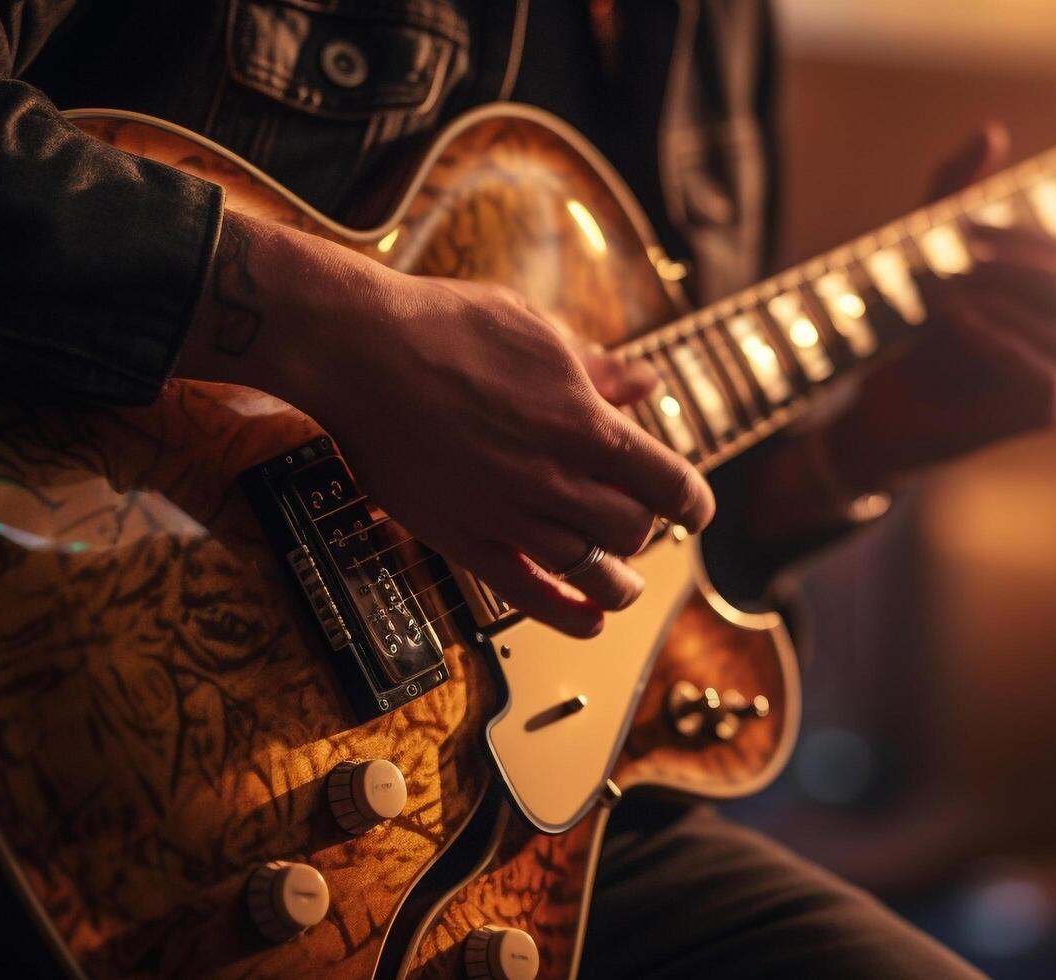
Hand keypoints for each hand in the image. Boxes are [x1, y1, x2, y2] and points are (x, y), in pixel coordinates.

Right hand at [182, 213, 714, 637]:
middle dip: (646, 530)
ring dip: (619, 582)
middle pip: (634, 531)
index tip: (694, 509)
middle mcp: (556, 478)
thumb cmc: (448, 327)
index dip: (693, 503)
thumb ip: (599, 369)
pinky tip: (590, 622)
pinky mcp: (464, 538)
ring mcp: (509, 514)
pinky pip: (528, 596)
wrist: (360, 350)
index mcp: (586, 423)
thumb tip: (648, 384)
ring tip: (623, 581)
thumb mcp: (539, 332)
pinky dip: (569, 616)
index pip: (670, 483)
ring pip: (593, 572)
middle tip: (637, 523)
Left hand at [828, 124, 1055, 489]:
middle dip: (1027, 268)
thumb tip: (991, 131)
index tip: (966, 231)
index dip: (1030, 241)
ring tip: (938, 298)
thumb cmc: (910, 330)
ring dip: (999, 304)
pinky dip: (999, 339)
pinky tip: (955, 322)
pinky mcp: (1052, 413)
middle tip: (963, 259)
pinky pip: (1045, 369)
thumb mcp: (930, 249)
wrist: (879, 405)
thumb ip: (957, 190)